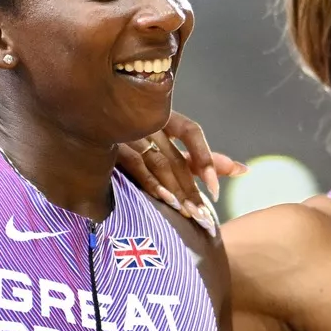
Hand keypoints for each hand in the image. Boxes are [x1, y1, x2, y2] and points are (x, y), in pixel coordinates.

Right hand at [115, 110, 246, 238]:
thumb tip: (243, 170)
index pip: (191, 132)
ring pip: (160, 163)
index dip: (206, 158)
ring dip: (176, 189)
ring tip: (190, 213)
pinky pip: (136, 165)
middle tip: (205, 216)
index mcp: (164, 115)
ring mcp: (128, 132)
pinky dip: (152, 183)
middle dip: (192, 188)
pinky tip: (166, 200)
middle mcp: (148, 121)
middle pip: (177, 157)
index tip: (215, 189)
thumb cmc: (135, 137)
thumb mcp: (170, 146)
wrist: (88, 122)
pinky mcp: (110, 146)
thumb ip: (202, 158)